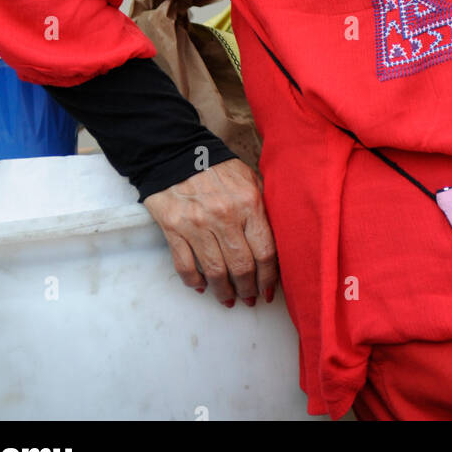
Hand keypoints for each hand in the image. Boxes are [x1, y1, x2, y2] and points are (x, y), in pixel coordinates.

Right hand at [142, 157, 278, 306]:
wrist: (175, 152)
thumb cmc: (216, 166)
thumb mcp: (249, 178)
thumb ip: (262, 206)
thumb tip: (277, 238)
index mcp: (248, 203)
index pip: (265, 251)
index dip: (269, 278)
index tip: (268, 291)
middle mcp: (224, 216)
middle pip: (241, 266)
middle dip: (248, 288)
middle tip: (249, 298)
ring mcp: (197, 224)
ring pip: (215, 271)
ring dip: (223, 292)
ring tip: (228, 299)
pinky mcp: (173, 228)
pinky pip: (185, 265)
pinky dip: (194, 282)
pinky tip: (201, 287)